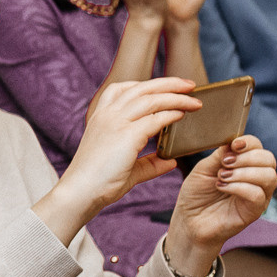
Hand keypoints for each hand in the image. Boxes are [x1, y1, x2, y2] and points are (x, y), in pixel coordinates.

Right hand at [35, 76, 200, 241]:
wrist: (81, 192)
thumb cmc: (99, 182)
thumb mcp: (128, 168)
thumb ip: (149, 163)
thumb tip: (170, 161)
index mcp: (101, 118)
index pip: (122, 89)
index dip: (145, 85)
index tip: (165, 88)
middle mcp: (107, 115)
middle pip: (141, 88)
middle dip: (168, 83)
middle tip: (189, 86)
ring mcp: (115, 122)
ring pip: (150, 98)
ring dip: (175, 97)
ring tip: (194, 101)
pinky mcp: (126, 135)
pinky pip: (155, 118)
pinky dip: (171, 114)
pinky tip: (182, 115)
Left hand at [163, 134, 276, 276]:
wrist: (189, 220)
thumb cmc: (196, 194)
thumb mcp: (203, 169)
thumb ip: (219, 155)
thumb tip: (233, 141)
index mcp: (245, 164)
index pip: (258, 147)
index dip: (249, 142)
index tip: (233, 145)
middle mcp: (256, 178)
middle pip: (269, 159)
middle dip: (247, 157)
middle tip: (224, 164)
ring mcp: (258, 195)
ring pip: (269, 176)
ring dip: (244, 172)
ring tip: (222, 177)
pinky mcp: (255, 211)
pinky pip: (258, 195)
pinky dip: (239, 187)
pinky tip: (222, 187)